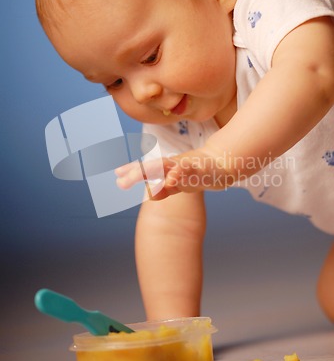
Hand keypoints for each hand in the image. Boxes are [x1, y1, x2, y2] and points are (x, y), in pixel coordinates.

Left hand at [115, 147, 233, 199]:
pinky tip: (170, 179)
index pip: (146, 169)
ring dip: (151, 170)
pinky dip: (178, 174)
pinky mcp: (199, 169)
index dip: (132, 170)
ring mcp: (185, 166)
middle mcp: (173, 165)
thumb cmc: (196, 173)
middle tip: (120, 182)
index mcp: (166, 169)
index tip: (117, 173)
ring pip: (166, 166)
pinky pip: (187, 170)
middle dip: (136, 173)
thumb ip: (163, 189)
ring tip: (135, 176)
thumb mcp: (178, 183)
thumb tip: (150, 196)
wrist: (222, 164)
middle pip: (152, 167)